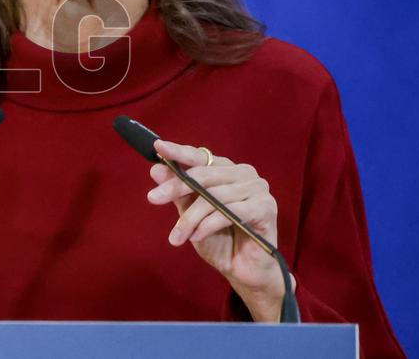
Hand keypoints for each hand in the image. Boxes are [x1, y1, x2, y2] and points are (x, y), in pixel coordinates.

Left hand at [146, 139, 293, 321]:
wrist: (242, 271)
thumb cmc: (218, 240)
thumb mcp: (191, 214)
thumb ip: (178, 191)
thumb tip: (155, 169)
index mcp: (227, 170)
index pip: (201, 156)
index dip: (179, 151)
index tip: (158, 147)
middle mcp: (244, 174)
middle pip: (204, 175)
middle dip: (176, 187)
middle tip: (153, 198)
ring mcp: (258, 189)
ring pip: (214, 197)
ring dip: (190, 218)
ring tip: (176, 236)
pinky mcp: (266, 207)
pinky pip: (230, 212)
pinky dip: (208, 225)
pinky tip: (196, 237)